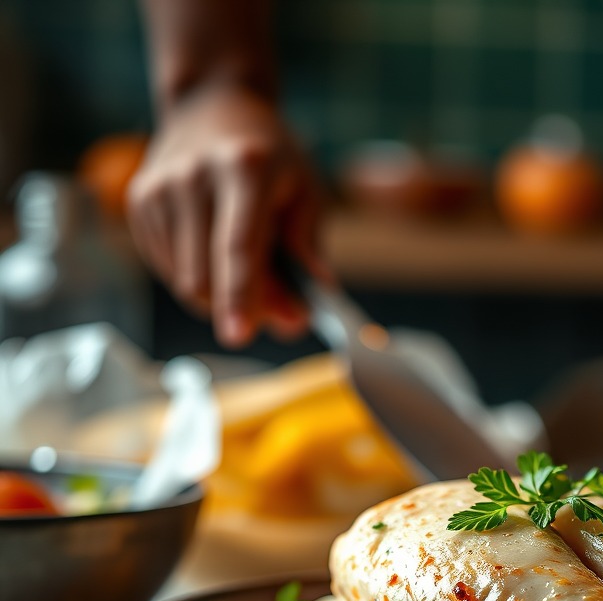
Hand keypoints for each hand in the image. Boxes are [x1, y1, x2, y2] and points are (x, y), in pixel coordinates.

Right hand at [127, 83, 328, 346]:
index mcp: (244, 169)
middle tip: (284, 312)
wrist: (211, 107)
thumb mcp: (307, 190)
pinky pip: (170, 271)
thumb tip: (303, 310)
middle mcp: (193, 176)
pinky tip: (214, 249)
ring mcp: (159, 189)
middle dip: (243, 309)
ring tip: (249, 268)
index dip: (240, 296)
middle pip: (207, 276)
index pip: (238, 247)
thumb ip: (307, 249)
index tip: (240, 335)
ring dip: (222, 296)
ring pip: (186, 282)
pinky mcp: (139, 204)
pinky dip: (199, 278)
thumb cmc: (269, 157)